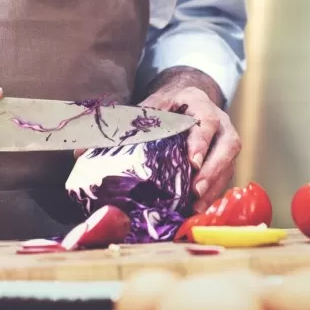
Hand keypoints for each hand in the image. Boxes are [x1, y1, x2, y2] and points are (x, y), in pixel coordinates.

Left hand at [74, 68, 239, 211]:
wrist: (191, 99)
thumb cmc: (169, 105)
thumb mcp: (150, 106)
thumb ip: (123, 125)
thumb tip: (81, 152)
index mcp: (201, 107)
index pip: (207, 123)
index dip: (202, 142)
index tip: (193, 161)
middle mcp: (221, 124)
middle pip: (228, 147)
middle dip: (213, 170)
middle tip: (195, 191)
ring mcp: (226, 144)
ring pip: (229, 166)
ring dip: (214, 188)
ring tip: (196, 207)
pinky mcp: (225, 161)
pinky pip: (224, 179)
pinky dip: (213, 195)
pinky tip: (197, 210)